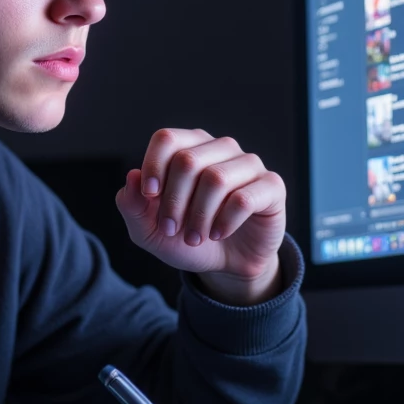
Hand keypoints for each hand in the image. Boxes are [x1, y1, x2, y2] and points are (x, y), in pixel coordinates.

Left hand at [115, 128, 285, 304]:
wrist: (225, 264)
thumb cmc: (185, 238)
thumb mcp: (148, 230)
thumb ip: (132, 205)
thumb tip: (131, 176)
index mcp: (188, 148)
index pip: (167, 139)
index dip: (153, 167)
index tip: (149, 197)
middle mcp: (219, 148)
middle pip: (187, 161)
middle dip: (173, 202)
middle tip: (171, 229)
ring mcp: (248, 164)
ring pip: (216, 179)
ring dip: (198, 216)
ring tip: (194, 237)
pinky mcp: (271, 186)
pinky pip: (244, 198)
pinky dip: (224, 221)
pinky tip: (218, 234)